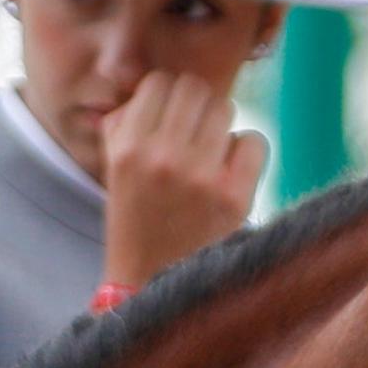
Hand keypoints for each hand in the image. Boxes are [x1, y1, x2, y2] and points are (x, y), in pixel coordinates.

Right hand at [99, 68, 269, 290]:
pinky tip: (230, 174)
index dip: (169, 95)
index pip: (160, 82)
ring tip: (211, 155)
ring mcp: (200, 177)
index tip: (172, 114)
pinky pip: (254, 140)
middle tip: (196, 132)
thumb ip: (124, 124)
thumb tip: (153, 86)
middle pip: (196, 91)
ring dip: (221, 128)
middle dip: (198, 107)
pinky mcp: (234, 197)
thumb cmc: (135, 221)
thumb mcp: (114, 171)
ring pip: (226, 110)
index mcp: (127, 149)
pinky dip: (245, 153)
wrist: (151, 285)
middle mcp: (161, 157)